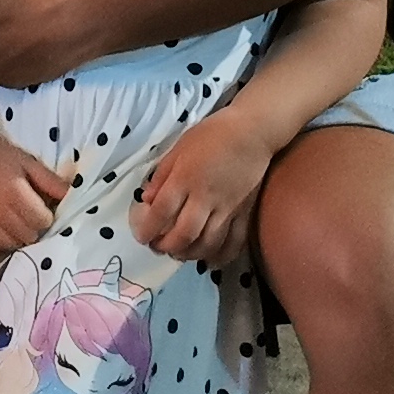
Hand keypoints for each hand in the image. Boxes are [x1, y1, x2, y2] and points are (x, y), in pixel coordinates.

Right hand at [0, 128, 71, 255]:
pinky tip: (0, 231)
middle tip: (27, 215)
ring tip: (14, 222)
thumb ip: (52, 183)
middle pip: (27, 235)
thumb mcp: (30, 164)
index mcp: (13, 190)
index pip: (41, 221)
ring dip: (16, 237)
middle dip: (32, 228)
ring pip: (9, 244)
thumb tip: (73, 198)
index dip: (45, 216)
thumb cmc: (3, 157)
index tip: (41, 209)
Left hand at [129, 109, 273, 269]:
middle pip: (184, 233)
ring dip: (190, 254)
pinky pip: (233, 242)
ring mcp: (227, 208)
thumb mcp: (179, 148)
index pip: (162, 210)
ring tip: (178, 253)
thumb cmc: (211, 135)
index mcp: (185, 178)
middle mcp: (205, 197)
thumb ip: (162, 175)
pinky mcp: (244, 213)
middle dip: (167, 247)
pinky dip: (220, 256)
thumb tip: (146, 200)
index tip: (141, 237)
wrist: (253, 133)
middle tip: (158, 248)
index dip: (149, 228)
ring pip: (207, 243)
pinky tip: (208, 259)